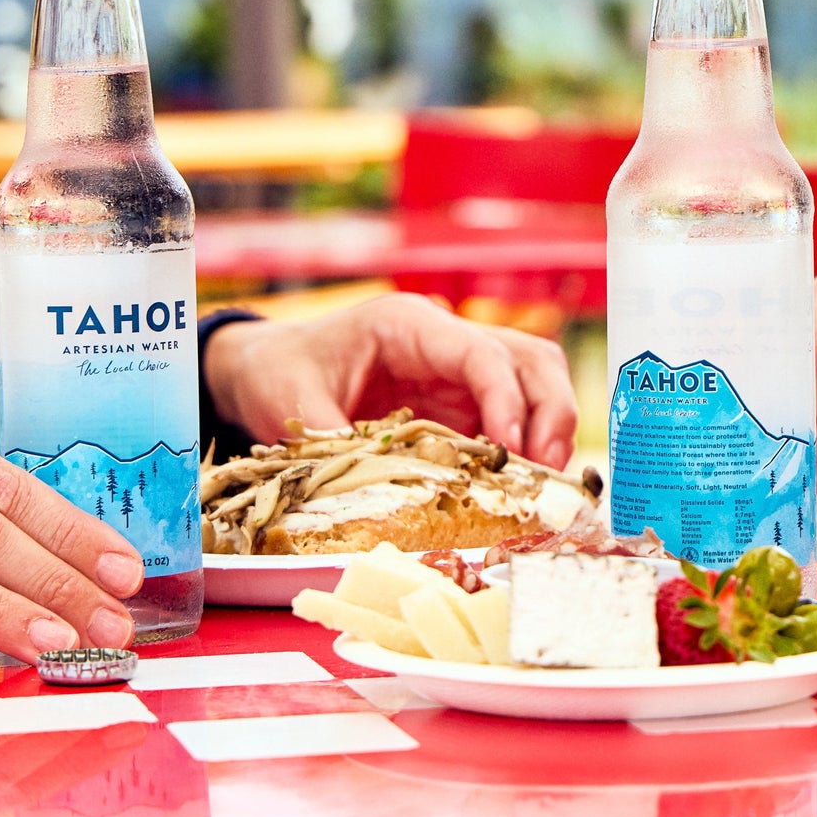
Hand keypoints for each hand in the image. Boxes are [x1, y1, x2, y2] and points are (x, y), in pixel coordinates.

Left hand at [202, 293, 578, 469]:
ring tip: (541, 486)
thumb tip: (373, 491)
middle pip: (531, 361)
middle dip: (550, 414)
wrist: (266, 370)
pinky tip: (519, 490)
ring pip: (534, 384)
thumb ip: (335, 439)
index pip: (482, 353)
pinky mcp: (459, 405)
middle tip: (545, 474)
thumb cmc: (280, 372)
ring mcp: (458, 373)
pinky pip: (511, 419)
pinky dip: (525, 451)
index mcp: (409, 325)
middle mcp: (446, 342)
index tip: (510, 451)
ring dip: (548, 431)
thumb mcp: (294, 401)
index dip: (506, 400)